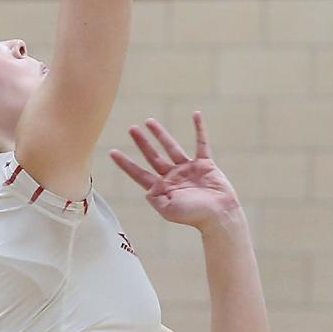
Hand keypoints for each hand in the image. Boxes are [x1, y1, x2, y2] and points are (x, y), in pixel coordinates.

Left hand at [110, 113, 240, 230]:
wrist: (219, 215)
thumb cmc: (194, 216)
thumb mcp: (168, 211)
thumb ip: (155, 199)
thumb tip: (146, 189)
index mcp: (162, 188)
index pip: (139, 173)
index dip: (126, 164)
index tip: (113, 152)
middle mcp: (173, 177)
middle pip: (153, 156)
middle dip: (142, 143)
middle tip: (132, 129)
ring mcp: (188, 169)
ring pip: (171, 147)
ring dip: (161, 134)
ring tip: (149, 121)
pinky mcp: (204, 164)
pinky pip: (201, 143)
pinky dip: (199, 129)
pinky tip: (196, 115)